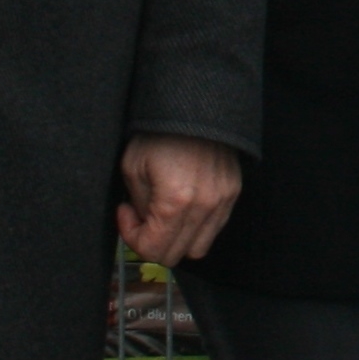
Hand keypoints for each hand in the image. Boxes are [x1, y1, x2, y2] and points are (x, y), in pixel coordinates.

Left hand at [117, 135, 244, 264]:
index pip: (152, 250)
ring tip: (163, 214)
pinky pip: (214, 228)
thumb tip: (144, 224)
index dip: (132, 237)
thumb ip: (140, 207)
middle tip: (141, 215)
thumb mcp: (133, 168)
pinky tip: (182, 206)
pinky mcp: (233, 192)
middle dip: (151, 241)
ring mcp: (223, 201)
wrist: (195, 104)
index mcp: (176, 202)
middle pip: (174, 255)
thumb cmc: (159, 132)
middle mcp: (205, 207)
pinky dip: (195, 228)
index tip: (125, 213)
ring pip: (198, 248)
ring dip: (176, 239)